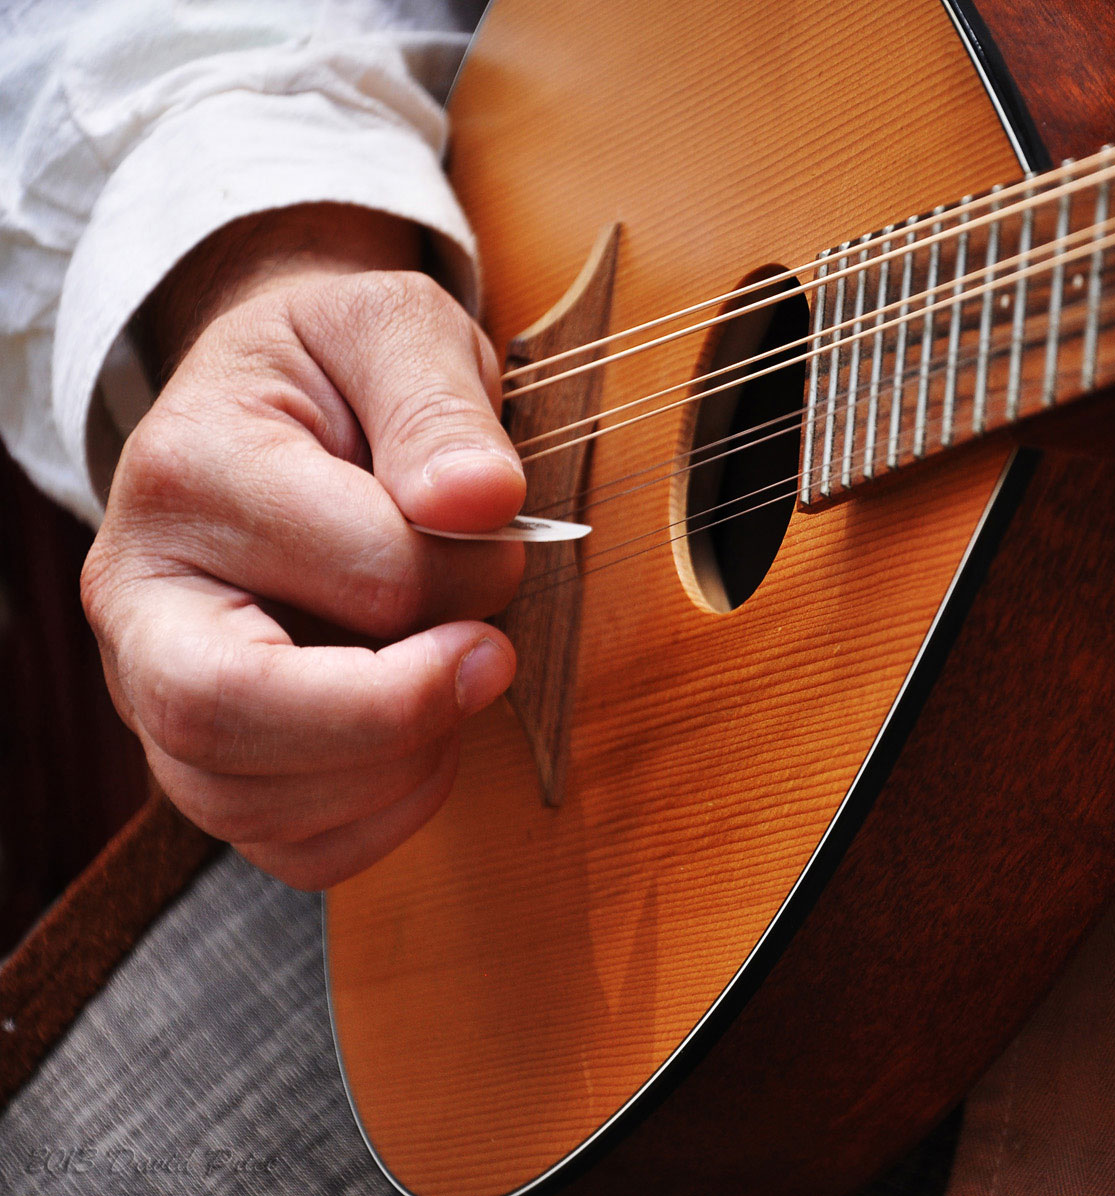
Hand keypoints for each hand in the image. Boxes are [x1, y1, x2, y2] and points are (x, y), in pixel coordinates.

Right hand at [82, 205, 526, 887]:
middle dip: (398, 709)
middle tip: (492, 657)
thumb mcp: (394, 328)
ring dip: (401, 762)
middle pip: (225, 712)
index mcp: (186, 472)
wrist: (279, 406)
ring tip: (456, 675)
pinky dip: (382, 815)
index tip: (503, 531)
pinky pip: (288, 847)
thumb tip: (480, 498)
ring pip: (253, 802)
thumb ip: (437, 401)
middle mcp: (138, 596)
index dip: (466, 568)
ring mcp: (155, 690)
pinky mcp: (204, 758)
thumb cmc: (339, 371)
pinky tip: (425, 739)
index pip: (356, 571)